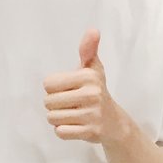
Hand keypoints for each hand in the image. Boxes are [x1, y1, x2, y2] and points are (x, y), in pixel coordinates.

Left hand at [43, 30, 133, 144]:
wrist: (115, 122)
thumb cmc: (97, 92)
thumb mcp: (93, 69)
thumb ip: (88, 50)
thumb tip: (93, 30)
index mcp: (88, 77)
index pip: (47, 84)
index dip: (54, 88)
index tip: (69, 89)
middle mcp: (91, 94)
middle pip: (48, 102)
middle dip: (56, 104)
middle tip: (72, 104)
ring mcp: (91, 115)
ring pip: (52, 118)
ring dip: (59, 118)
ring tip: (74, 114)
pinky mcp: (90, 132)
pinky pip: (60, 132)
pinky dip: (64, 131)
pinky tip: (77, 125)